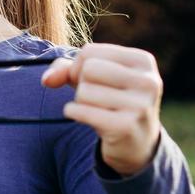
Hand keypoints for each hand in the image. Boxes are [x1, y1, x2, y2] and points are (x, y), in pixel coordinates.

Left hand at [40, 41, 162, 176]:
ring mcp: (140, 105)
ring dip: (80, 101)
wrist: (136, 142)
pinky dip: (74, 113)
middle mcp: (148, 81)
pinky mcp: (126, 126)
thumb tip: (47, 80)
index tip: (92, 80)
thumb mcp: (94, 77)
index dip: (78, 66)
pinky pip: (81, 111)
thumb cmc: (111, 99)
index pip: (90, 51)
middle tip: (93, 96)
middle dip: (81, 83)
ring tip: (97, 109)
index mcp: (143, 61)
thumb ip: (65, 69)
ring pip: (84, 91)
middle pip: (88, 69)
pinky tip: (87, 118)